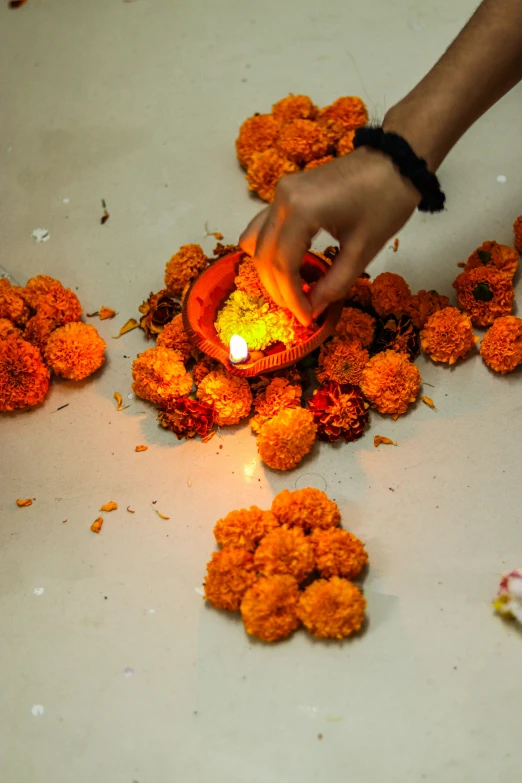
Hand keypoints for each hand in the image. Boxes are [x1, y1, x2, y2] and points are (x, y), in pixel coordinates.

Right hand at [239, 147, 419, 324]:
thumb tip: (311, 310)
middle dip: (278, 290)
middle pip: (263, 256)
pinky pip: (263, 227)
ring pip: (256, 242)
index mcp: (300, 211)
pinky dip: (269, 250)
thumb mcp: (362, 250)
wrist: (396, 160)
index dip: (291, 298)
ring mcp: (280, 192)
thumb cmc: (386, 201)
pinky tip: (288, 266)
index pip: (283, 266)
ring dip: (269, 271)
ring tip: (292, 291)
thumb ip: (334, 284)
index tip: (306, 319)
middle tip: (300, 310)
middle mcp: (281, 199)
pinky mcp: (285, 191)